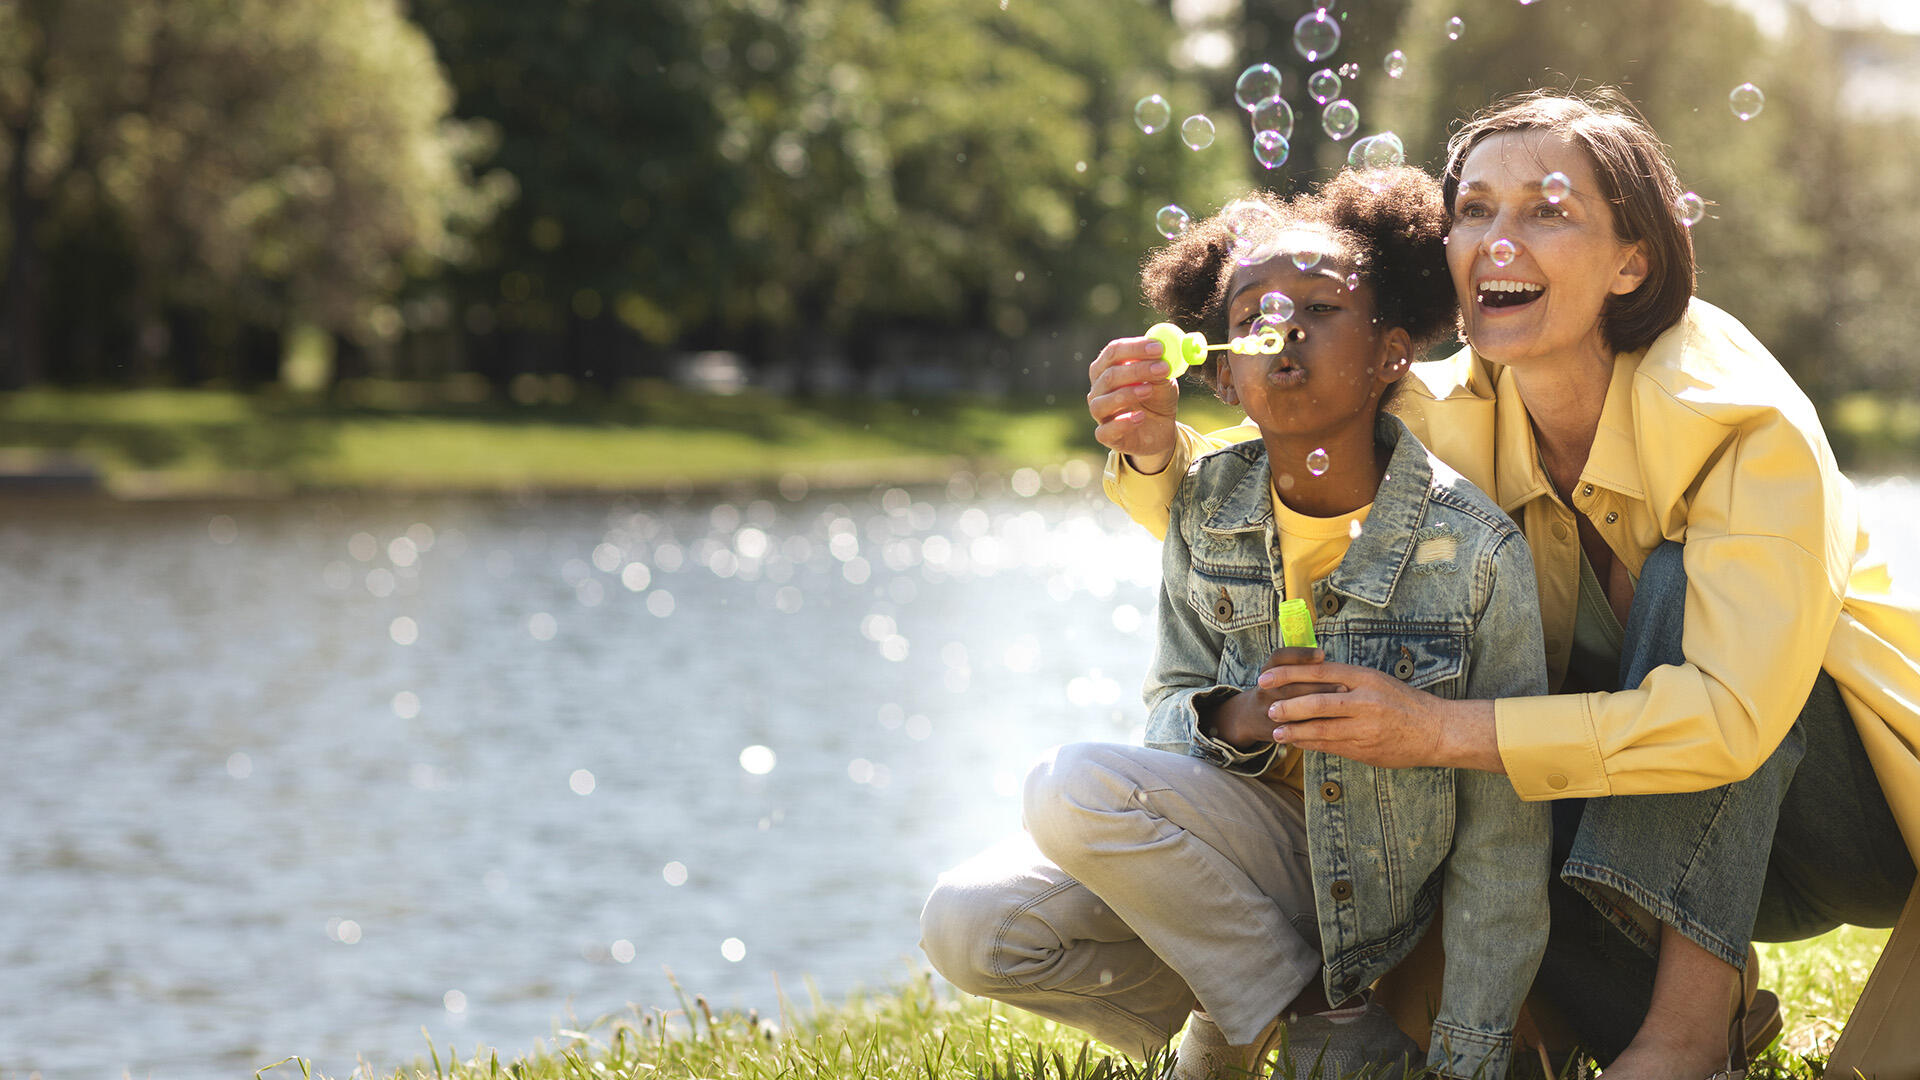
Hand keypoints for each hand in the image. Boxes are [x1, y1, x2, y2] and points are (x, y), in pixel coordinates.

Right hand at [1087, 336, 1179, 472]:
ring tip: (1149, 390)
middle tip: (1162, 368)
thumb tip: (1163, 354)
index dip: (1135, 348)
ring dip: (1127, 394)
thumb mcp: (1164, 380)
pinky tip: (1140, 417)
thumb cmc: (1156, 398)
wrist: (1160, 429)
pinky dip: (1122, 423)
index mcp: (1108, 368)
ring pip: (1102, 403)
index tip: (1159, 348)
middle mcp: (1098, 389)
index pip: (1113, 352)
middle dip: (1137, 370)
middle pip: (1109, 376)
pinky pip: (1106, 431)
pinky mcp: (1105, 436)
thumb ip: (1161, 368)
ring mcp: (1100, 413)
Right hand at [1207, 647, 1339, 748]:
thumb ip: (1299, 664)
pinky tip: (1334, 722)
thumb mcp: (1279, 672)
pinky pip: (1296, 729)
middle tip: (1343, 686)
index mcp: (1268, 672)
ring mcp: (1268, 711)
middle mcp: (1265, 690)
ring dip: (1318, 706)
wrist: (1248, 717)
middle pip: (1290, 685)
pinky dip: (1315, 725)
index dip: (1300, 655)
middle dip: (1318, 685)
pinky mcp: (1275, 730)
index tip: (1322, 654)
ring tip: (1340, 704)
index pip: (1279, 658)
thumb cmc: (1276, 689)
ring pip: (1293, 708)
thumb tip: (1325, 657)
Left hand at [1256, 659, 1492, 770]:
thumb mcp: (1378, 681)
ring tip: (1277, 732)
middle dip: (1288, 707)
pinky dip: (1312, 745)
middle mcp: (1365, 701)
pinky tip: (1299, 743)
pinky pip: (1332, 747)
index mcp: (1365, 678)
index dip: (1289, 674)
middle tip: (1270, 709)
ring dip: (1295, 731)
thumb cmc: (1405, 703)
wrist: (1437, 731)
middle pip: (1317, 702)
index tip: (1267, 677)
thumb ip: (1347, 681)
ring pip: (1321, 730)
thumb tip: (1312, 679)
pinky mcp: (1366, 750)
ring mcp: (1366, 728)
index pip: (1319, 672)